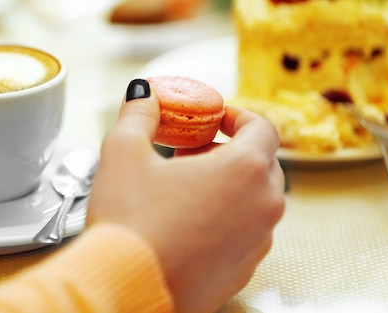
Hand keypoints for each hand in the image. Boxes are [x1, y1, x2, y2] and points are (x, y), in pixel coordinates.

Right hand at [86, 79, 285, 312]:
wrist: (126, 291)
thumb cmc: (130, 225)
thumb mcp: (124, 153)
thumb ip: (139, 114)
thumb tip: (143, 95)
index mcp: (244, 171)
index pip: (263, 127)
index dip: (238, 116)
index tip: (217, 118)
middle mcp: (262, 207)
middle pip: (261, 162)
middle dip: (228, 150)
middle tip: (191, 151)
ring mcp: (257, 242)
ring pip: (254, 199)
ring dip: (227, 185)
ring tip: (184, 187)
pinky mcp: (243, 270)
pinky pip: (245, 232)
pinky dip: (225, 218)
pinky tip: (186, 222)